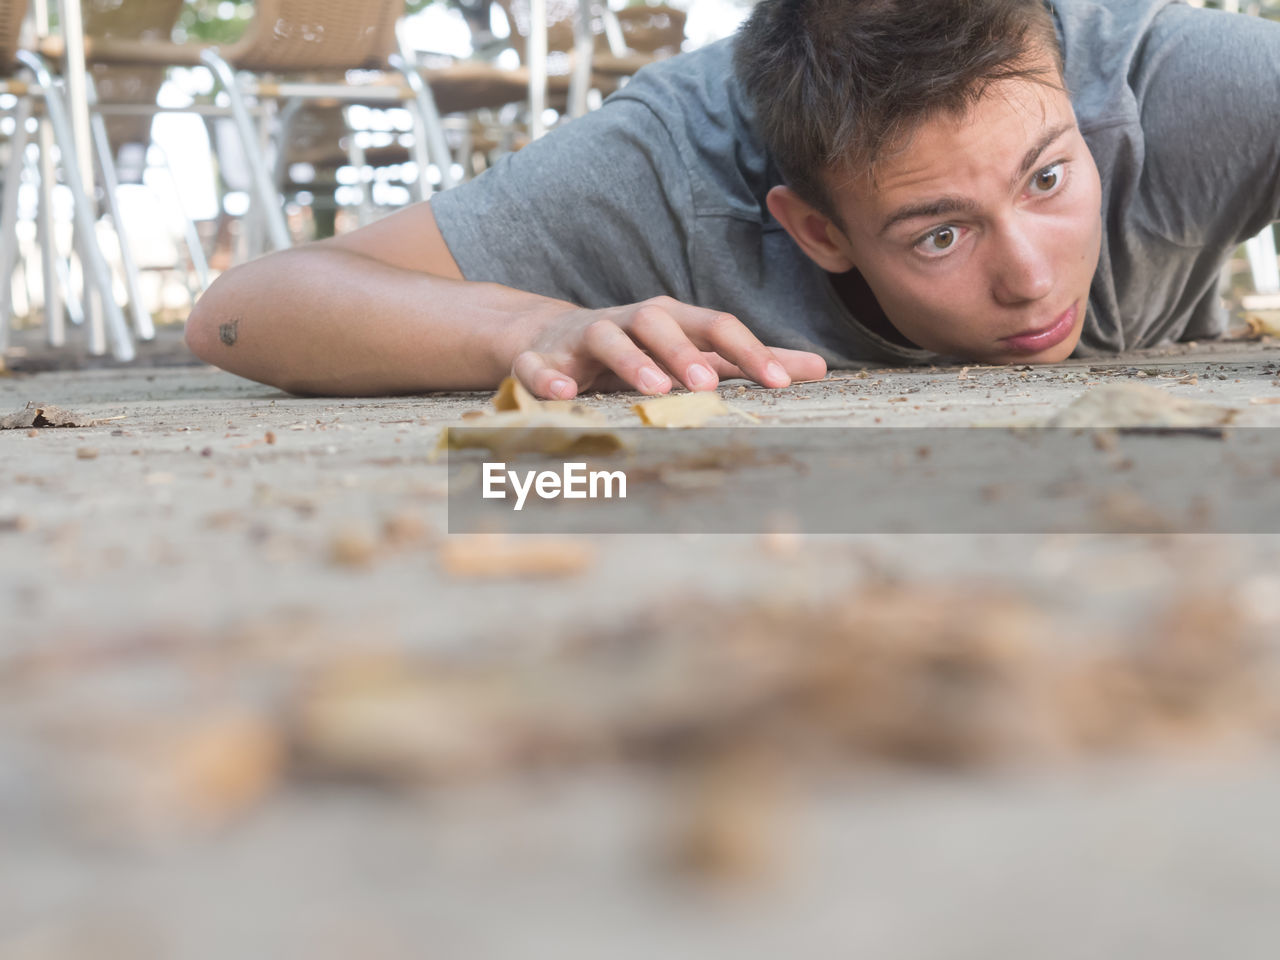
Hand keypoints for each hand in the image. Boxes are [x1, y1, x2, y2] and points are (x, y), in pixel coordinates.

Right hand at [511, 296, 827, 398]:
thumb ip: (750, 361)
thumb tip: (818, 368)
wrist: (556, 338)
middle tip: (707, 384)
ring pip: (606, 336)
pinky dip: (548, 377)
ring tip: (652, 391)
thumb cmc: (641, 350)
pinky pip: (540, 364)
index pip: (715, 326)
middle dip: (683, 351)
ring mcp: (585, 336)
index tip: (781, 383)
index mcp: (673, 319)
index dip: (748, 351)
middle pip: (659, 321)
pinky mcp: (543, 357)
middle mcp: (631, 321)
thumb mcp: (694, 352)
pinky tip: (564, 397)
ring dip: (630, 360)